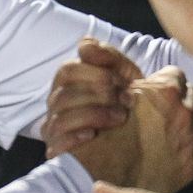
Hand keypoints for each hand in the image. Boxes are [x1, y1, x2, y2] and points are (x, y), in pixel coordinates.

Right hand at [42, 39, 140, 157]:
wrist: (138, 136)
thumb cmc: (125, 100)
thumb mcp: (124, 74)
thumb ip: (107, 56)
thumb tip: (84, 45)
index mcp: (69, 80)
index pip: (68, 70)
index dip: (95, 73)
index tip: (121, 81)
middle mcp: (57, 100)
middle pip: (64, 93)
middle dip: (98, 94)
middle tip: (126, 100)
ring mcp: (54, 124)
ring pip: (62, 115)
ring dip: (94, 114)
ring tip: (120, 117)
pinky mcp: (56, 147)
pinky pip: (56, 140)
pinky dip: (73, 136)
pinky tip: (93, 134)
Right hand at [69, 67, 192, 192]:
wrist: (112, 182)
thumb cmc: (104, 142)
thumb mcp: (103, 100)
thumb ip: (112, 70)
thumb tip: (102, 51)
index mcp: (164, 91)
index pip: (174, 74)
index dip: (162, 84)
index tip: (153, 94)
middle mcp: (184, 109)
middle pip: (191, 92)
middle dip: (177, 99)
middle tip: (162, 113)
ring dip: (191, 117)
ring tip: (173, 128)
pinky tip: (189, 141)